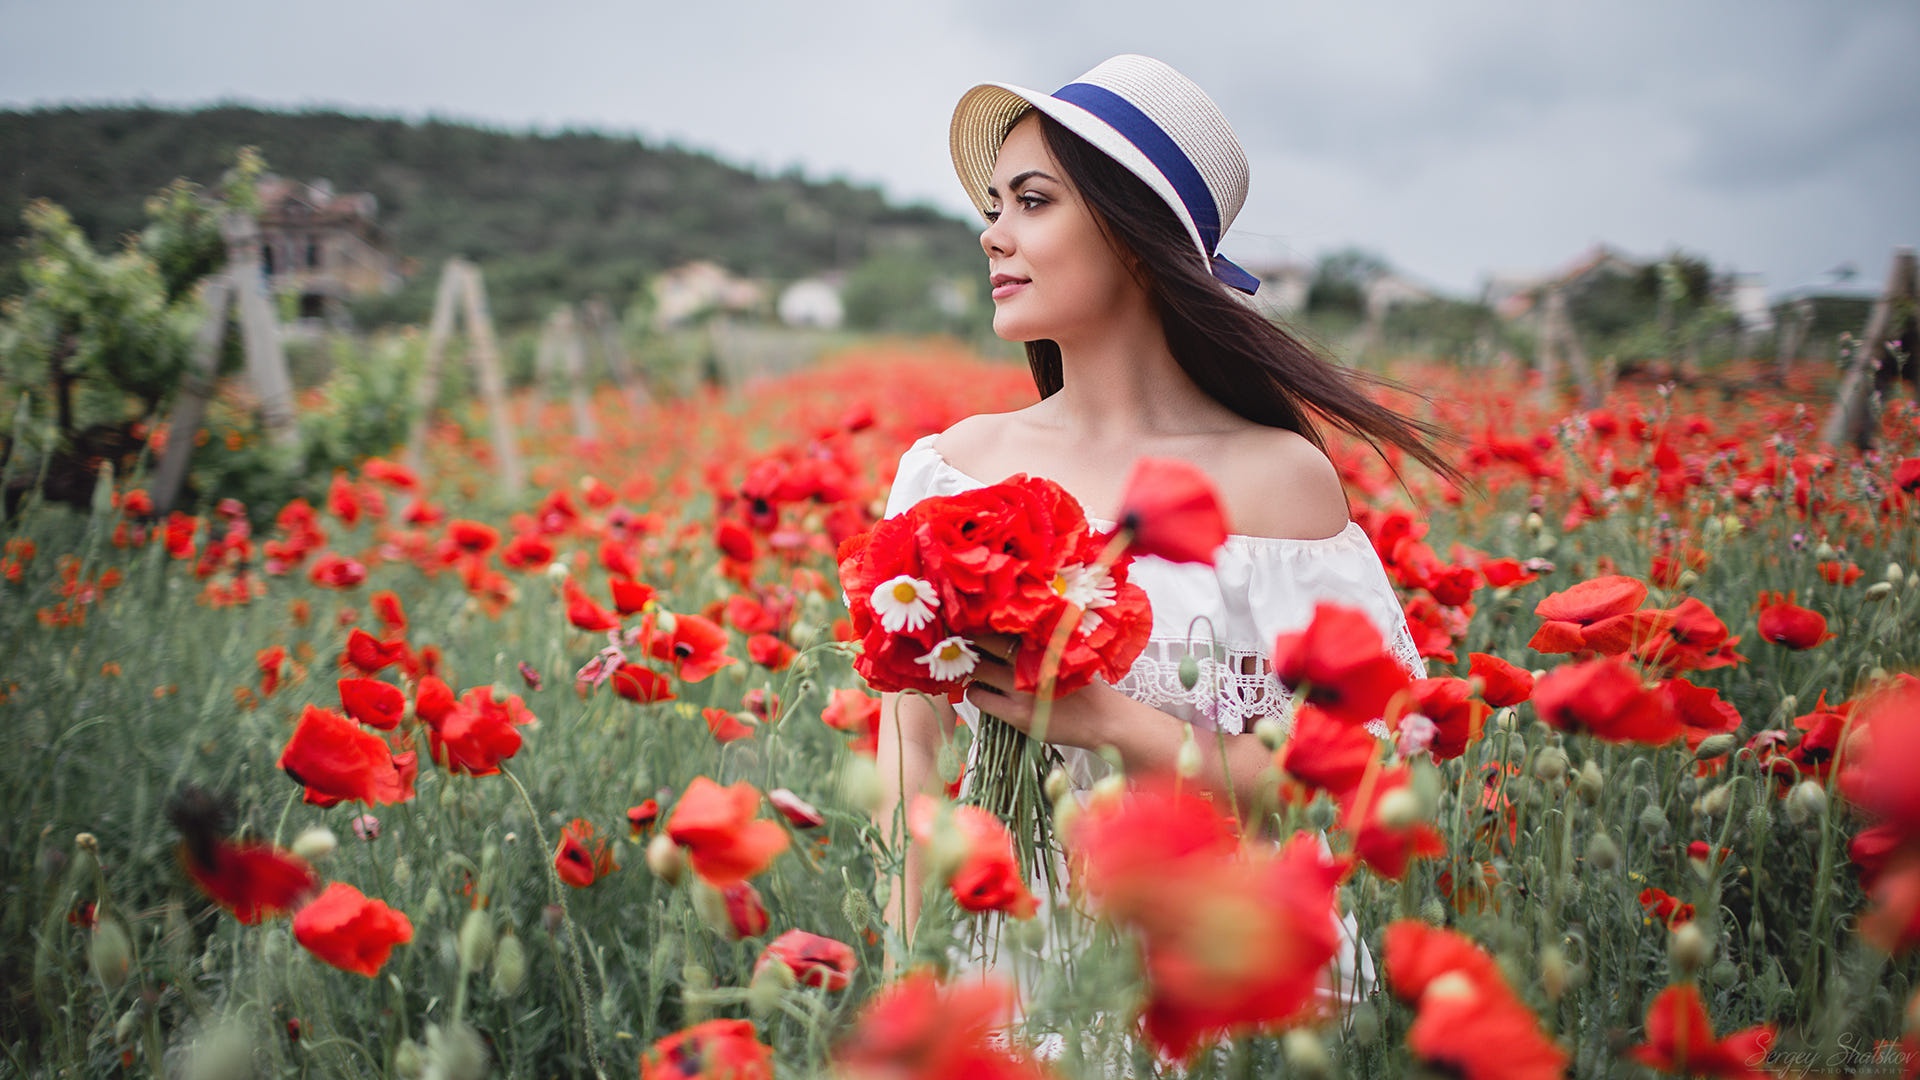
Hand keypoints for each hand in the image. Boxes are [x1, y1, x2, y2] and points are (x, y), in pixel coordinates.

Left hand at [963, 633, 1113, 746]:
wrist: (1102, 719)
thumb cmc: (1084, 686)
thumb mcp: (1065, 654)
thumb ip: (1038, 644)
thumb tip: (1007, 631)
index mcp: (1041, 643)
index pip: (1001, 624)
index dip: (980, 621)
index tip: (967, 618)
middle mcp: (1029, 663)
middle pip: (984, 643)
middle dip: (967, 641)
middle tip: (958, 641)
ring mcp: (1021, 690)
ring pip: (977, 670)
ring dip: (968, 668)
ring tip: (969, 667)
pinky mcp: (1017, 714)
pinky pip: (980, 698)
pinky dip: (975, 693)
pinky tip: (980, 691)